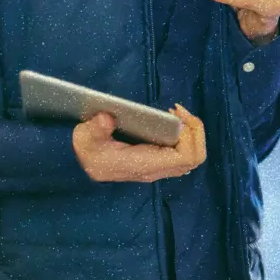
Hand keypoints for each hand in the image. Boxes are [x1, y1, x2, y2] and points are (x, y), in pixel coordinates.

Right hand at [72, 104, 205, 181]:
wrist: (84, 164)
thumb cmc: (88, 150)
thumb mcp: (85, 138)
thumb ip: (95, 129)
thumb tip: (107, 119)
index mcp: (144, 165)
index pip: (184, 158)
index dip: (189, 134)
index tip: (174, 113)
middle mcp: (156, 169)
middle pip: (195, 158)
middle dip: (195, 130)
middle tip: (178, 111)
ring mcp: (159, 167)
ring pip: (192, 156)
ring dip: (192, 132)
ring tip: (176, 113)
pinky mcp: (159, 161)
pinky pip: (184, 152)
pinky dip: (185, 135)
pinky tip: (170, 120)